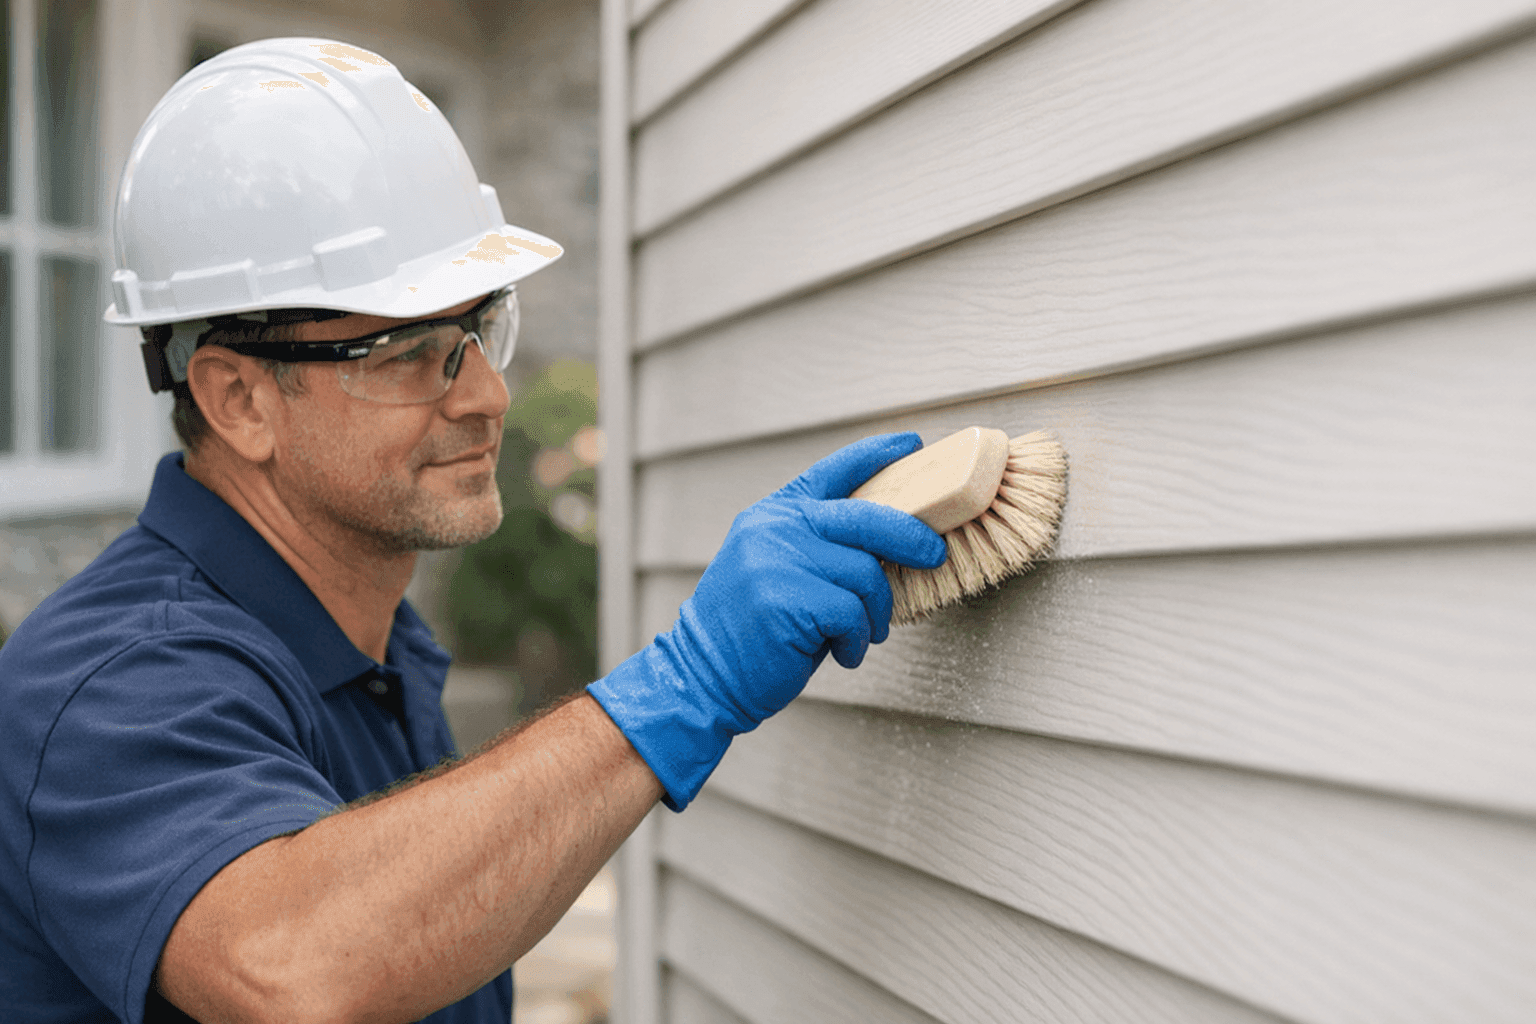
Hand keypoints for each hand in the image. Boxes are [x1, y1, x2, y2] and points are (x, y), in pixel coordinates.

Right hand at [587, 432, 946, 808]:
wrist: (702, 677)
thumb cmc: (754, 630)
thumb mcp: (778, 569)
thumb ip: (821, 547)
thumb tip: (895, 541)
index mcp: (773, 514)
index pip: (833, 471)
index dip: (876, 455)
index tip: (911, 444)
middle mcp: (775, 528)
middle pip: (867, 517)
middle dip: (911, 536)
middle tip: (934, 555)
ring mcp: (778, 560)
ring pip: (865, 574)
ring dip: (874, 613)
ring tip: (858, 635)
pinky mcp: (787, 599)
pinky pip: (852, 613)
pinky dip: (855, 641)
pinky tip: (839, 653)